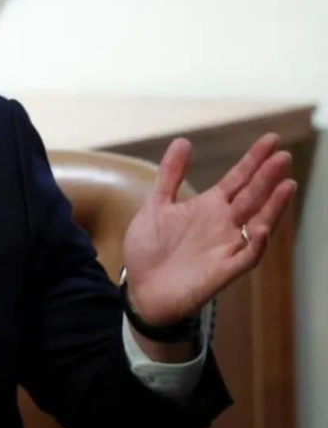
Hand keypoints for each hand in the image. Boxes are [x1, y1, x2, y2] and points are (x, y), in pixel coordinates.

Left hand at [122, 133, 296, 326]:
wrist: (140, 288)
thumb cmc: (151, 248)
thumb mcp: (156, 205)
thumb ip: (170, 175)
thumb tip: (183, 141)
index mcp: (208, 206)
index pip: (237, 178)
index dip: (253, 160)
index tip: (271, 139)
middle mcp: (223, 223)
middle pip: (251, 196)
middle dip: (266, 176)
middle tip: (283, 156)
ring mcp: (226, 246)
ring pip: (257, 223)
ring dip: (272, 206)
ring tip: (286, 185)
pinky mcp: (223, 270)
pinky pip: (246, 257)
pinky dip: (255, 244)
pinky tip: (260, 229)